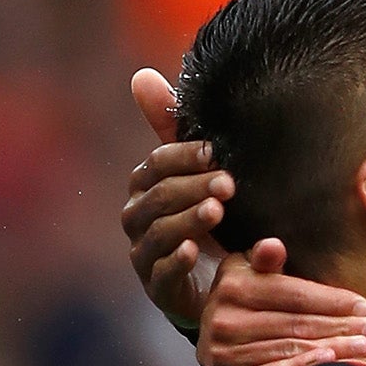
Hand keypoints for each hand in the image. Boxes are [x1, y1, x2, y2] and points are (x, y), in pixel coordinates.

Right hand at [122, 68, 365, 365]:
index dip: (180, 157)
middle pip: (156, 197)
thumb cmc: (213, 220)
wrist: (224, 282)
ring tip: (217, 211)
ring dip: (186, 219)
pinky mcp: (159, 290)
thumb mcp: (203, 174)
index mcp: (147, 188)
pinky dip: (173, 262)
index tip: (214, 152)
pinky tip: (191, 251)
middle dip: (190, 187)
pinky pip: (159, 274)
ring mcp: (145, 256)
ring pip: (156, 233)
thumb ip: (175, 131)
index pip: (155, 165)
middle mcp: (138, 219)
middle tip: (227, 184)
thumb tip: (140, 75)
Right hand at [198, 240, 365, 365]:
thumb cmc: (247, 300)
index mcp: (234, 283)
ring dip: (331, 347)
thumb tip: (274, 245)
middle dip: (339, 325)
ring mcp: (224, 349)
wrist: (215, 340)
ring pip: (290, 347)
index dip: (330, 299)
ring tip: (362, 346)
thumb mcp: (253, 273)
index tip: (363, 305)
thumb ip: (266, 260)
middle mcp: (224, 316)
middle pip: (295, 322)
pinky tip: (330, 363)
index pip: (293, 293)